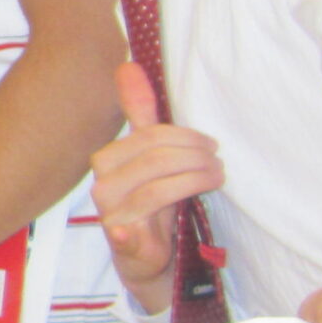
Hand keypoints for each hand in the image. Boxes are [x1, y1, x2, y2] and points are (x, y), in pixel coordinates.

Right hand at [90, 63, 225, 317]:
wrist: (146, 257)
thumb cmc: (152, 202)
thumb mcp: (150, 156)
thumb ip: (140, 113)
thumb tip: (128, 65)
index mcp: (108, 159)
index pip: (149, 135)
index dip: (186, 137)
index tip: (210, 145)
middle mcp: (103, 184)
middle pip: (155, 158)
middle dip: (195, 156)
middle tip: (218, 162)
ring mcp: (110, 214)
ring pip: (156, 189)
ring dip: (195, 180)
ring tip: (216, 178)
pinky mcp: (120, 243)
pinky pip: (124, 233)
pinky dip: (131, 232)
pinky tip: (139, 231)